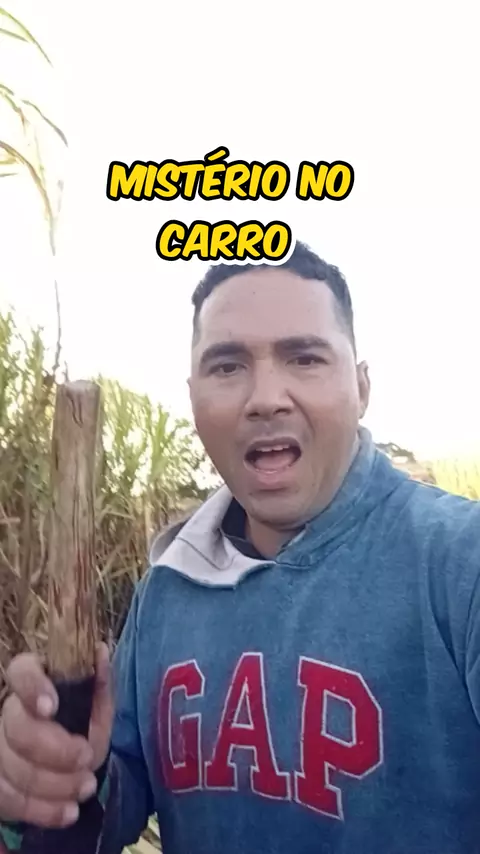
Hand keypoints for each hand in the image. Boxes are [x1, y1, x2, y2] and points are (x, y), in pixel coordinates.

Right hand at [0, 643, 113, 829]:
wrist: (72, 760)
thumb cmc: (81, 722)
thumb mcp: (96, 703)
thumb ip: (99, 681)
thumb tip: (100, 651)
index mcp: (31, 680)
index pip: (21, 672)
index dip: (33, 689)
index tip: (52, 707)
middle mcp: (7, 711)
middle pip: (17, 729)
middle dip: (55, 750)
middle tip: (86, 758)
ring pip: (11, 768)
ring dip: (53, 784)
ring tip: (87, 786)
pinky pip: (8, 801)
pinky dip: (41, 810)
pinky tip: (69, 811)